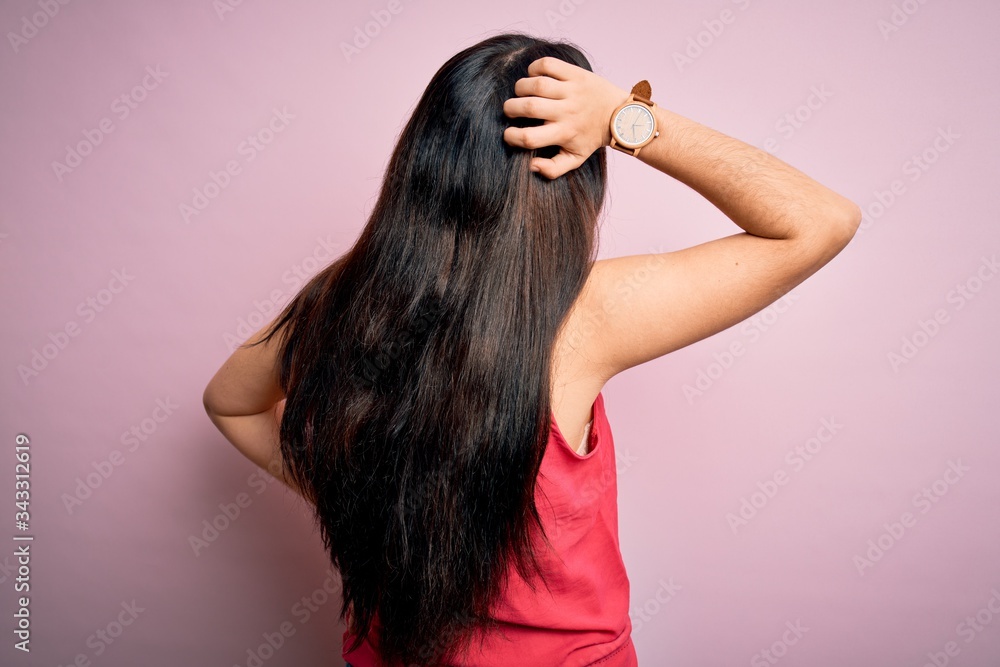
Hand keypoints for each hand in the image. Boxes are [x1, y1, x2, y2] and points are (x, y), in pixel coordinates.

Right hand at [502, 56, 627, 179]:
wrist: (620, 116)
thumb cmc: (592, 138)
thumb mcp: (575, 159)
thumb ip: (552, 169)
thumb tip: (531, 165)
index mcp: (564, 133)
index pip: (529, 138)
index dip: (512, 136)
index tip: (509, 134)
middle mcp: (567, 111)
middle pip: (529, 107)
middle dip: (511, 108)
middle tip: (510, 110)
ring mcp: (572, 91)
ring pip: (536, 84)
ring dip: (520, 87)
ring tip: (520, 92)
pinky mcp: (576, 74)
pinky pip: (548, 64)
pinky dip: (534, 67)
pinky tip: (533, 75)